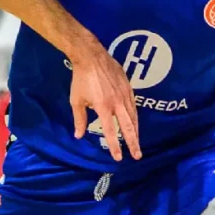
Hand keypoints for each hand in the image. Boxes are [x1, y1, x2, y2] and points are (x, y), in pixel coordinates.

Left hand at [69, 46, 139, 161]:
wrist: (92, 56)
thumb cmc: (81, 79)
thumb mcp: (76, 100)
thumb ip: (80, 119)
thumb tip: (79, 136)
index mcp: (103, 107)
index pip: (111, 131)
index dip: (115, 146)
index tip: (119, 157)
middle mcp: (117, 103)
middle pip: (128, 127)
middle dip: (133, 142)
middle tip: (137, 155)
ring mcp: (124, 94)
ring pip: (133, 117)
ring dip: (136, 131)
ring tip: (137, 142)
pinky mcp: (128, 87)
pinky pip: (134, 105)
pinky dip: (135, 116)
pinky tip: (136, 122)